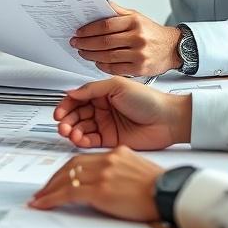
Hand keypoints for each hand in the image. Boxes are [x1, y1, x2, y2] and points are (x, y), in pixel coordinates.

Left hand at [30, 147, 162, 221]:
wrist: (170, 194)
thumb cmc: (160, 189)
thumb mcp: (136, 171)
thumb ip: (117, 172)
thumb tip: (102, 184)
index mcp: (116, 153)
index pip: (82, 159)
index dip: (66, 170)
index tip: (57, 179)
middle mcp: (107, 160)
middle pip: (70, 166)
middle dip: (53, 179)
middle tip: (43, 190)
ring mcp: (103, 174)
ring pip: (66, 179)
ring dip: (49, 190)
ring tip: (39, 199)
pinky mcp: (100, 190)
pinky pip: (68, 194)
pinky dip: (52, 199)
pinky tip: (44, 204)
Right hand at [54, 78, 191, 149]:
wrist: (168, 120)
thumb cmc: (149, 100)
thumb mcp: (117, 86)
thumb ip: (92, 89)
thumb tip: (72, 92)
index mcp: (102, 94)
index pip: (77, 99)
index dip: (66, 106)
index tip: (59, 112)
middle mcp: (102, 109)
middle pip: (76, 115)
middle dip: (66, 120)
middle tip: (62, 124)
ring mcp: (105, 125)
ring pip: (81, 129)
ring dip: (72, 131)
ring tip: (70, 132)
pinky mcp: (110, 140)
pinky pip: (90, 141)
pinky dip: (82, 141)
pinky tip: (79, 139)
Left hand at [70, 2, 182, 76]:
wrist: (173, 48)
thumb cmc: (153, 32)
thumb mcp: (137, 16)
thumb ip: (119, 11)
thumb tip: (102, 4)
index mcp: (135, 22)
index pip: (106, 24)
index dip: (89, 29)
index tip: (79, 32)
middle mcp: (138, 37)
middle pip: (104, 41)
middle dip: (86, 43)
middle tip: (76, 43)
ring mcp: (139, 54)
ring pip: (108, 56)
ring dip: (91, 55)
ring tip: (83, 53)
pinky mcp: (140, 68)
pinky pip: (116, 68)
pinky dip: (103, 66)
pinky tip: (97, 62)